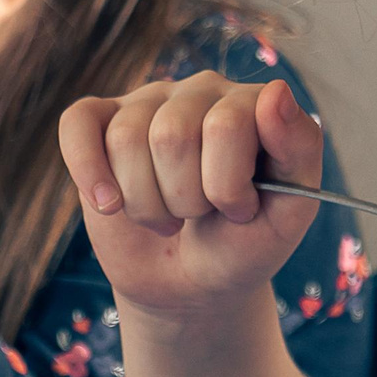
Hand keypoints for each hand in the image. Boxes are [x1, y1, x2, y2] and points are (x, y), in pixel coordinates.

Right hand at [59, 73, 323, 319]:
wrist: (192, 286)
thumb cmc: (244, 245)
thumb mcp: (290, 213)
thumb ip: (299, 148)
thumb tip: (276, 90)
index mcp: (254, 103)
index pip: (226, 125)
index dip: (228, 186)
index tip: (240, 210)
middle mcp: (202, 90)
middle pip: (171, 136)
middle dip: (184, 199)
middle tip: (200, 215)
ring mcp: (148, 102)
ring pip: (126, 141)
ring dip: (146, 203)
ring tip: (169, 215)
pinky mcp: (100, 125)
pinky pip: (77, 126)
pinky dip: (88, 171)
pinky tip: (108, 204)